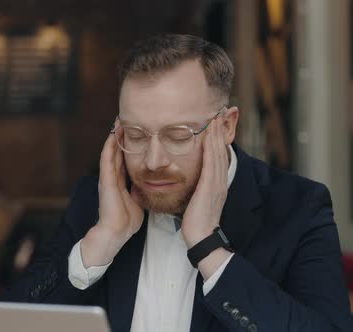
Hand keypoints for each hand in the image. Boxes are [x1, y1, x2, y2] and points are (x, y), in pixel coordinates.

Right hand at [80, 132, 143, 266]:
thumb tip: (155, 184)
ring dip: (113, 135)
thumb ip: (142, 189)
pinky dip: (110, 146)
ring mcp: (107, 177)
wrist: (116, 232)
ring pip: (110, 150)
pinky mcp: (106, 180)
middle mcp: (112, 176)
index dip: (128, 143)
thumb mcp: (138, 199)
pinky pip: (107, 159)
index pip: (124, 156)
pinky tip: (113, 134)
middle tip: (125, 117)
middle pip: (116, 150)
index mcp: (120, 180)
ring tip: (118, 120)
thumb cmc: (126, 220)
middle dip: (120, 134)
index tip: (135, 129)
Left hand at [181, 117, 228, 247]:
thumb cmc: (195, 222)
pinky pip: (212, 163)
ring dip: (216, 134)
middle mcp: (219, 181)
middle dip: (219, 132)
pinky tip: (207, 136)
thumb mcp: (195, 202)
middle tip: (218, 113)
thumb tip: (184, 183)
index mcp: (215, 184)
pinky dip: (211, 148)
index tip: (212, 124)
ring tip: (214, 118)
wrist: (201, 238)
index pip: (216, 156)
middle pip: (220, 151)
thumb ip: (193, 190)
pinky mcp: (211, 187)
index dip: (216, 139)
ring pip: (217, 154)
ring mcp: (217, 184)